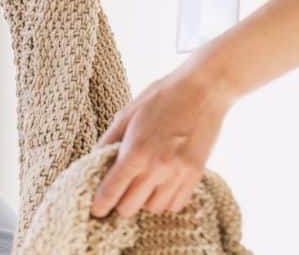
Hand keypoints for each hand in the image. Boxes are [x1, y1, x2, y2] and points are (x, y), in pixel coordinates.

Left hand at [89, 60, 237, 217]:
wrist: (204, 90)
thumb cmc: (162, 97)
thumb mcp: (127, 114)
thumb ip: (108, 141)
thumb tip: (94, 161)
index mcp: (135, 152)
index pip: (110, 193)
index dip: (99, 205)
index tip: (95, 209)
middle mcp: (157, 168)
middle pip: (129, 208)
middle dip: (119, 203)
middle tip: (118, 193)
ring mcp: (178, 174)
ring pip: (153, 208)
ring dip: (143, 201)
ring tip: (141, 185)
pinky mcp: (196, 175)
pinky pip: (176, 204)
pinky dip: (165, 200)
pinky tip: (160, 185)